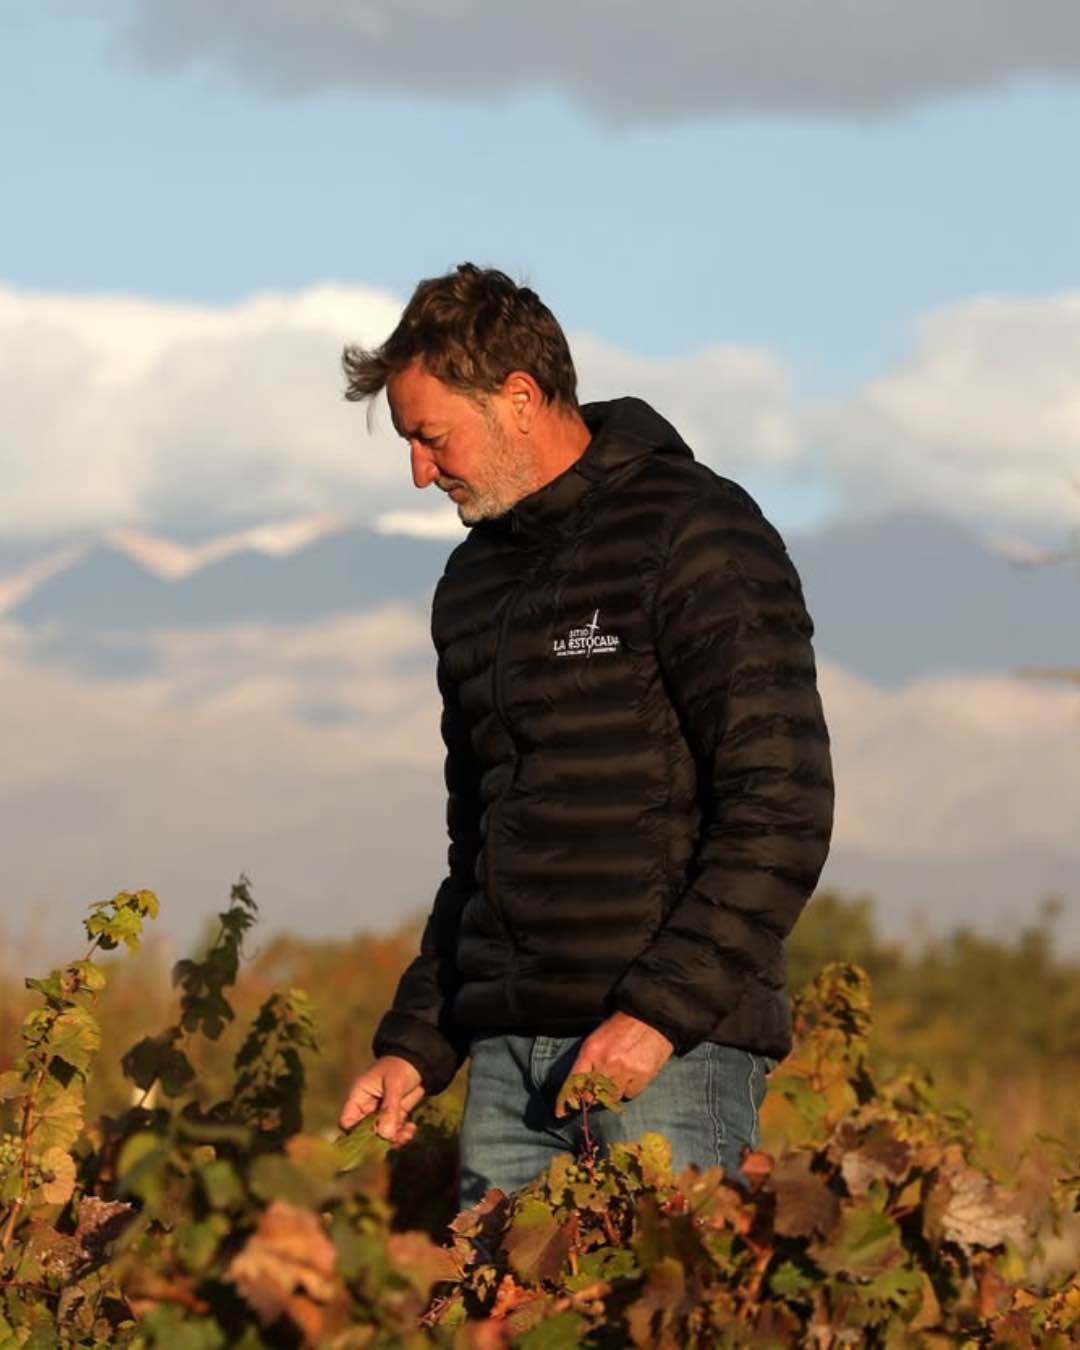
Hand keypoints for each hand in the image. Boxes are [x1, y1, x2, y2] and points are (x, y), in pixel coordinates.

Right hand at [338, 1055, 424, 1145]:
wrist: (418, 1061)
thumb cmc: (399, 1067)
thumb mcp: (394, 1084)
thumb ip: (389, 1108)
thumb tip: (385, 1135)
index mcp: (359, 1097)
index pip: (347, 1122)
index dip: (353, 1134)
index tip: (370, 1139)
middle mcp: (367, 1109)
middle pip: (364, 1134)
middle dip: (379, 1140)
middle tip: (394, 1139)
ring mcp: (381, 1114)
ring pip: (381, 1136)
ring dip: (394, 1139)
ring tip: (407, 1134)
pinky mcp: (395, 1117)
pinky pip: (395, 1132)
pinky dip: (403, 1134)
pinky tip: (411, 1129)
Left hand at [555, 1011, 673, 1117]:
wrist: (650, 1017)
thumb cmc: (622, 1026)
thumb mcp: (598, 1038)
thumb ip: (588, 1061)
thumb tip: (581, 1087)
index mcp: (591, 1051)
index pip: (573, 1081)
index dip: (566, 1099)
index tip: (561, 1112)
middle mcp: (605, 1063)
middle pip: (592, 1094)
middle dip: (593, 1095)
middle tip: (599, 1090)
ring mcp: (624, 1071)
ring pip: (611, 1097)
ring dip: (612, 1091)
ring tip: (619, 1076)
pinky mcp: (642, 1076)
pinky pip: (630, 1094)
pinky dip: (630, 1088)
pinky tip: (633, 1075)